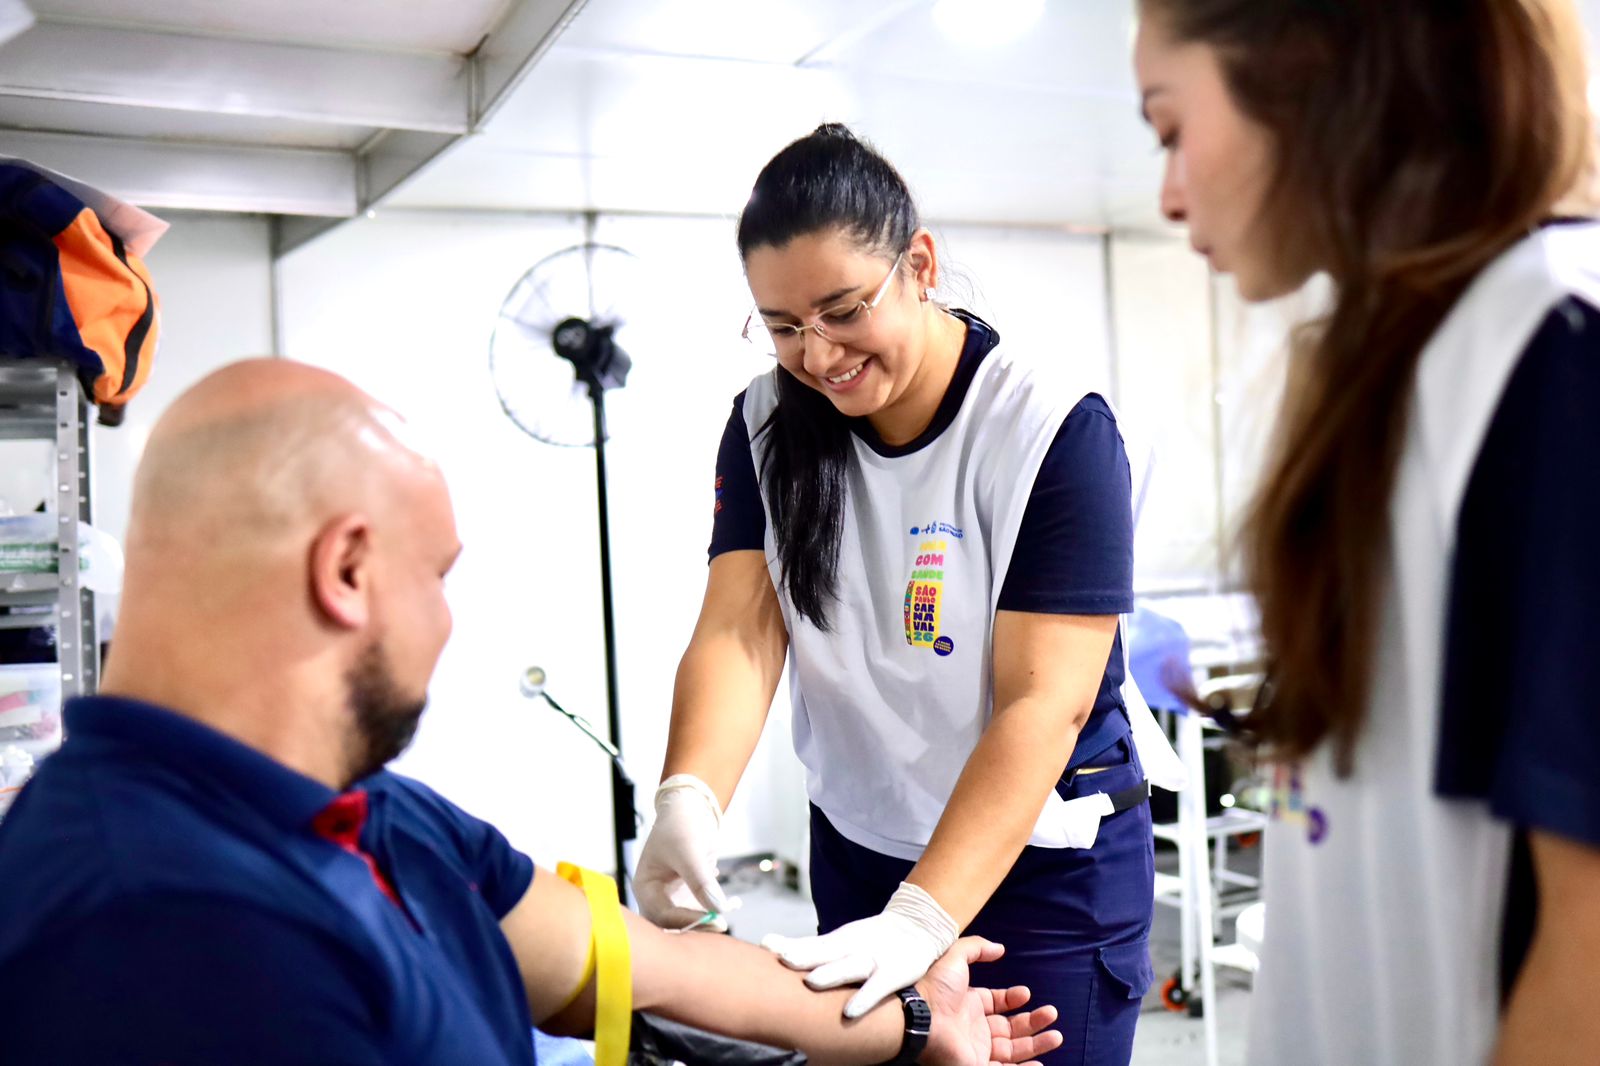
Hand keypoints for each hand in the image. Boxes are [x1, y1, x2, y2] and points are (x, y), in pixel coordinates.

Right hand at [634, 775, 728, 929]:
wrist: (690, 811)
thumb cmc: (680, 826)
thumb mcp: (688, 849)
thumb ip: (700, 879)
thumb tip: (717, 908)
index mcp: (645, 887)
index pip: (663, 915)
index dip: (689, 920)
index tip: (716, 921)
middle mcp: (655, 899)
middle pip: (672, 927)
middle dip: (697, 927)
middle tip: (722, 925)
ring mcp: (671, 900)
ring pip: (686, 923)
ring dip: (707, 922)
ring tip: (729, 913)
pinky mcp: (687, 898)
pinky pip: (699, 913)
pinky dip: (714, 912)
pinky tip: (731, 904)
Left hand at [762, 882, 957, 1017]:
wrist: (918, 928)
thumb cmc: (872, 940)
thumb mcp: (843, 941)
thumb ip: (813, 950)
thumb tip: (776, 952)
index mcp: (839, 941)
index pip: (810, 943)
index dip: (789, 945)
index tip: (766, 944)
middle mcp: (853, 948)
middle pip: (825, 953)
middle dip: (804, 956)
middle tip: (783, 959)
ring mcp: (874, 959)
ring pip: (850, 966)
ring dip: (832, 973)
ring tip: (812, 981)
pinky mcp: (894, 973)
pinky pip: (877, 988)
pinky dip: (864, 999)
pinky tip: (849, 1012)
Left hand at [921, 938, 1061, 1065]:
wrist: (921, 1019)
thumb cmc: (936, 989)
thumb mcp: (955, 958)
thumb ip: (976, 948)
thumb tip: (1000, 948)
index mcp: (969, 1005)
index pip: (996, 1004)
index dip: (1012, 999)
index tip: (1026, 993)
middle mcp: (974, 1029)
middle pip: (1010, 1028)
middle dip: (1033, 1022)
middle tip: (1052, 1013)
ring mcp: (977, 1050)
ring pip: (1013, 1051)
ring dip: (1036, 1044)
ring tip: (1057, 1036)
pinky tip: (1040, 1064)